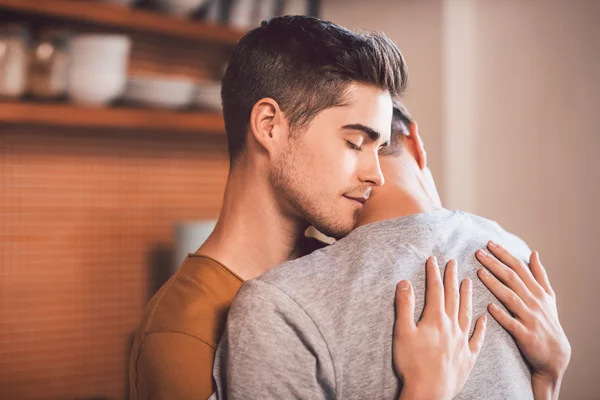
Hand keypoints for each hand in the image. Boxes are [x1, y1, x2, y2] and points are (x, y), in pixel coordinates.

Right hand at [394, 257, 486, 399]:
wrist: (429, 392)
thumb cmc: (412, 363)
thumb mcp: (402, 331)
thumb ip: (405, 306)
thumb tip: (404, 283)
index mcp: (435, 319)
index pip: (435, 290)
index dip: (434, 273)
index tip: (434, 259)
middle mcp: (452, 326)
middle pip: (453, 297)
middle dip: (452, 278)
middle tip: (453, 263)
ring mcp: (462, 342)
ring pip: (467, 313)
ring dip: (467, 296)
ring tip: (469, 281)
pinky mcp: (468, 357)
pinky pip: (477, 338)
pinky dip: (481, 327)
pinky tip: (483, 318)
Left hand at [476, 242, 570, 398]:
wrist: (555, 354)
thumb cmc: (548, 322)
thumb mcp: (548, 297)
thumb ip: (539, 275)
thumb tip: (533, 253)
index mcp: (537, 291)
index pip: (519, 267)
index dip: (504, 255)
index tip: (489, 243)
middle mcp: (534, 301)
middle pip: (512, 278)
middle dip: (495, 264)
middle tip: (478, 252)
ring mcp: (530, 317)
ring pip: (510, 297)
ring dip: (494, 284)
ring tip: (479, 272)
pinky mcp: (525, 334)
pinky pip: (512, 323)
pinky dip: (501, 314)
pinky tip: (489, 307)